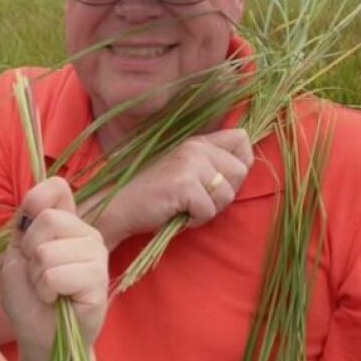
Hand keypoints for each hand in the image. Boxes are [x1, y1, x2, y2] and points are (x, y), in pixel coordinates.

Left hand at [1, 176, 107, 360]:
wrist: (40, 338)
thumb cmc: (28, 299)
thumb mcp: (17, 255)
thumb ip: (27, 224)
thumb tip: (43, 192)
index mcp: (66, 223)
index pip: (56, 187)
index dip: (35, 201)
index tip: (25, 232)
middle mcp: (85, 233)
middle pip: (48, 219)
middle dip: (29, 253)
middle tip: (37, 275)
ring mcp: (96, 254)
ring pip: (48, 251)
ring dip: (37, 278)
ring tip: (48, 291)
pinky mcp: (98, 279)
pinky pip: (56, 275)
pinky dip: (46, 291)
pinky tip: (58, 300)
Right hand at [91, 128, 253, 248]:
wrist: (119, 205)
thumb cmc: (153, 195)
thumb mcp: (184, 170)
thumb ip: (209, 164)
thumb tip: (241, 170)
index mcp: (197, 141)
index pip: (241, 139)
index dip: (241, 163)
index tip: (221, 180)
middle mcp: (195, 147)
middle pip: (240, 171)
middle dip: (224, 194)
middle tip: (198, 200)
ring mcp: (189, 164)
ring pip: (227, 194)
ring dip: (209, 210)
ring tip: (185, 208)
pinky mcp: (183, 184)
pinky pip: (208, 210)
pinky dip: (195, 220)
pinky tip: (177, 214)